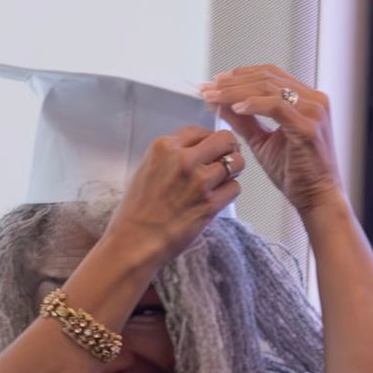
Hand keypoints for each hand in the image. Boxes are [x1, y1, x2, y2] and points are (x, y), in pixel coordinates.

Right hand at [102, 124, 243, 268]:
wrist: (135, 240)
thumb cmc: (138, 208)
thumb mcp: (147, 168)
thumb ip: (172, 155)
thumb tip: (198, 150)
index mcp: (164, 147)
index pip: (199, 131)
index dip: (208, 140)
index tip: (209, 149)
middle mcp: (184, 160)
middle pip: (225, 140)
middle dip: (229, 149)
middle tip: (225, 160)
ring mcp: (199, 182)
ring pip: (236, 163)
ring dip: (233, 171)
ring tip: (222, 179)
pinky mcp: (211, 203)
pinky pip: (235, 188)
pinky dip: (229, 191)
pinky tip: (217, 197)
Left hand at [201, 65, 343, 213]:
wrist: (316, 198)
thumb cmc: (296, 174)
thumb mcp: (262, 141)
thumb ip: (244, 120)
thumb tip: (221, 104)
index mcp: (306, 100)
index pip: (270, 74)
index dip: (239, 75)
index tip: (214, 83)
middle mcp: (314, 100)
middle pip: (267, 76)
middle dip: (232, 81)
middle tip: (208, 88)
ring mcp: (314, 112)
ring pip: (268, 88)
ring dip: (236, 91)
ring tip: (214, 98)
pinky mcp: (308, 127)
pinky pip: (275, 106)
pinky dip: (253, 104)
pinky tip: (235, 108)